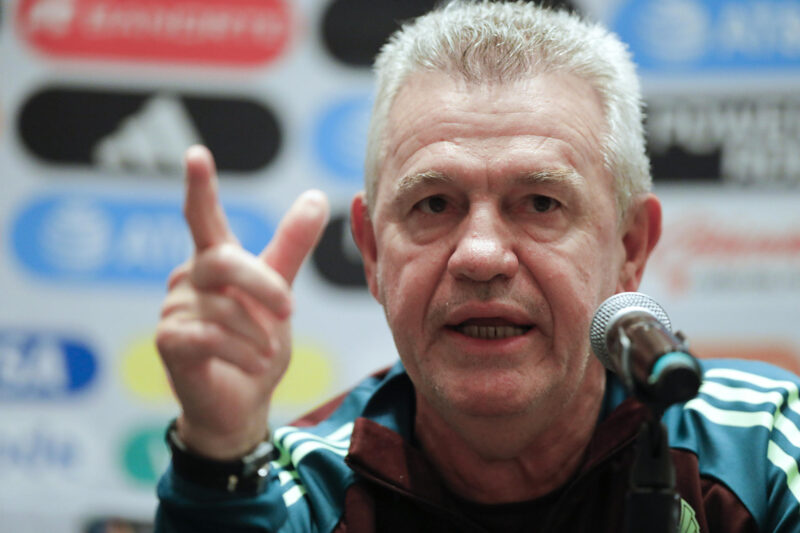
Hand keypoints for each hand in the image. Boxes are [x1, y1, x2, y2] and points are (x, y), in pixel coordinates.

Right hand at [155, 145, 328, 459]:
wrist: (241, 402)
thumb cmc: (257, 342)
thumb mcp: (280, 292)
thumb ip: (292, 246)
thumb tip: (318, 196)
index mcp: (215, 261)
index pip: (203, 217)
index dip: (200, 187)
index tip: (197, 154)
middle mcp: (189, 278)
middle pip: (224, 262)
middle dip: (263, 286)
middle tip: (289, 311)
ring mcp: (173, 309)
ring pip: (224, 308)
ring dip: (257, 334)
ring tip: (266, 353)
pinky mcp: (168, 341)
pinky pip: (210, 337)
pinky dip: (242, 352)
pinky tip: (253, 364)